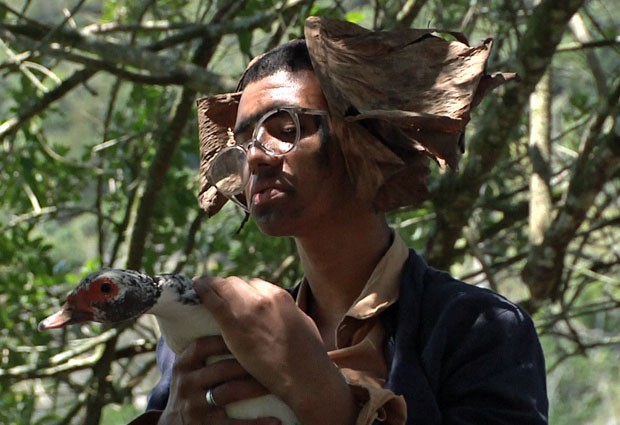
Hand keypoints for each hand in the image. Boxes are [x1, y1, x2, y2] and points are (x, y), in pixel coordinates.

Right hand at [157, 336, 279, 424]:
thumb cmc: (193, 390)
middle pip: (223, 368)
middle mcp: (186, 383)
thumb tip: (237, 315)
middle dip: (252, 362)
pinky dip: (257, 422)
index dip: (228, 338)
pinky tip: (276, 420)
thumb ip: (207, 350)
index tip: (254, 330)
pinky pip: (234, 424)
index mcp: (183, 364)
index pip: (204, 345)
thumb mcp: (190, 369)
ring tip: (280, 384)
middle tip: (279, 356)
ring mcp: (194, 406)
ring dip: (258, 388)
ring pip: (231, 392)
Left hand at [194, 277, 356, 424]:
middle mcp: (264, 297)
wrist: (305, 375)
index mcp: (280, 297)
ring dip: (213, 286)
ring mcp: (248, 309)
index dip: (243, 291)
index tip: (236, 297)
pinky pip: (213, 300)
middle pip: (238, 283)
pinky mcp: (234, 324)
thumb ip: (288, 314)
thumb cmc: (309, 357)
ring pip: (224, 286)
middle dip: (227, 288)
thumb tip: (283, 314)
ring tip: (201, 285)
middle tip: (217, 295)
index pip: (255, 284)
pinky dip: (202, 291)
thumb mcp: (302, 324)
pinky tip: (195, 287)